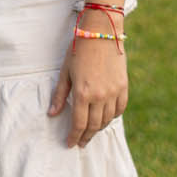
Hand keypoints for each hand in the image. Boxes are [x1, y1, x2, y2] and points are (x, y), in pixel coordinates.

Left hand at [49, 34, 127, 149]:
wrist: (101, 32)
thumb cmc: (78, 50)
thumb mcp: (65, 72)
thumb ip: (60, 95)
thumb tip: (52, 114)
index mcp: (83, 93)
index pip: (79, 124)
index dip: (74, 136)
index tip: (70, 143)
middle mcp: (100, 96)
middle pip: (94, 125)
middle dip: (86, 136)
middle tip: (81, 143)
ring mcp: (114, 92)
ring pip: (107, 119)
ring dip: (99, 128)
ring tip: (91, 132)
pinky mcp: (123, 86)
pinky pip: (120, 109)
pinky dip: (112, 116)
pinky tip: (106, 119)